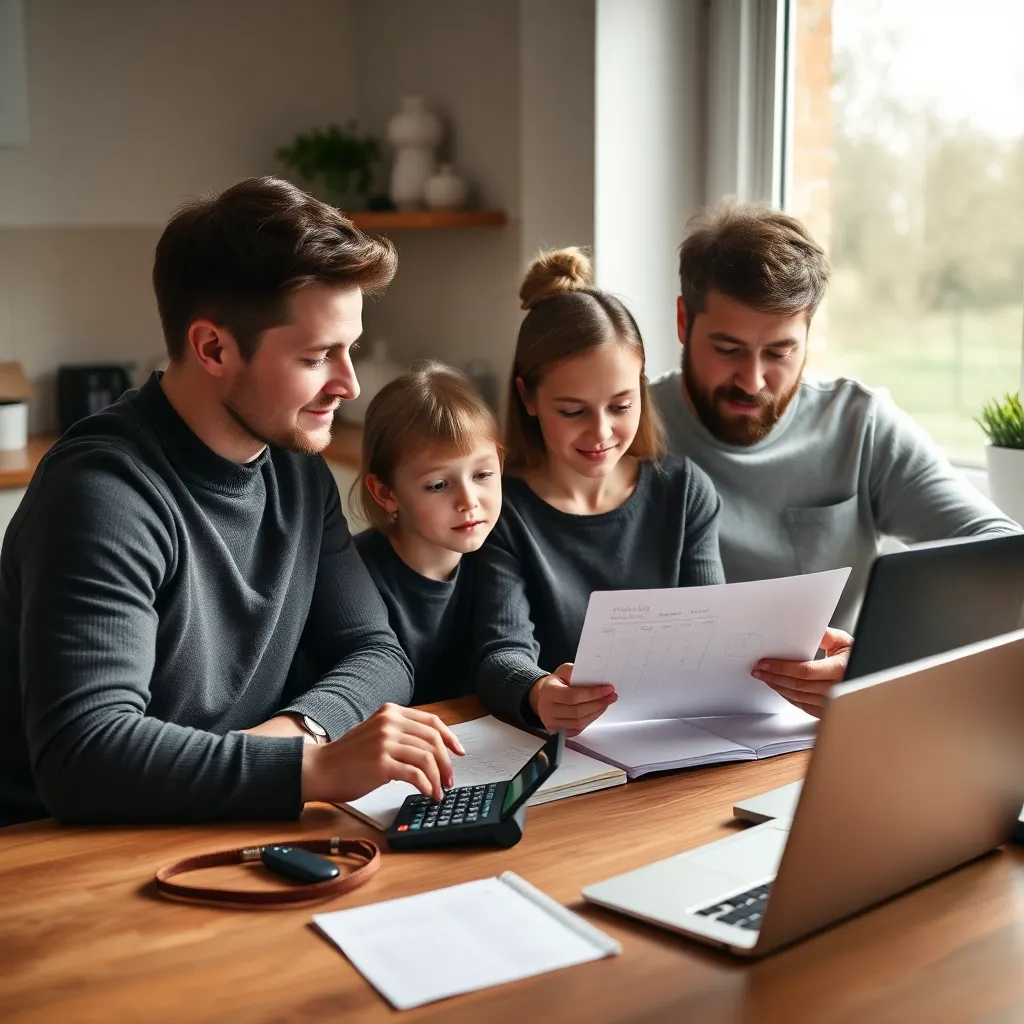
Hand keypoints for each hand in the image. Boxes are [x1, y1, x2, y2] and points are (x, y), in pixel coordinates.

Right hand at [300, 704, 464, 804]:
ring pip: (427, 758)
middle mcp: (390, 723)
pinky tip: (426, 793)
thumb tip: (432, 750)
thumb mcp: (376, 734)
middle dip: (446, 762)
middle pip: (433, 740)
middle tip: (449, 779)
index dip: (449, 738)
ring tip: (438, 791)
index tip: (458, 752)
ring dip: (437, 778)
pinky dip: (426, 785)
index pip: (432, 722)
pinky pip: (415, 774)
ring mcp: (385, 742)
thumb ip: (401, 735)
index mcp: (391, 713)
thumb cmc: (347, 757)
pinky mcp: (381, 763)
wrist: (320, 769)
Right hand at [528, 663, 616, 736]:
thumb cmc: (557, 682)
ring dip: (596, 713)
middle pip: (577, 711)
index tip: (608, 689)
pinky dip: (589, 720)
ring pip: (579, 722)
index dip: (592, 694)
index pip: (573, 696)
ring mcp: (550, 722)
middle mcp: (547, 709)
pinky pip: (577, 729)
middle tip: (612, 696)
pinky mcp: (556, 731)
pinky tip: (596, 711)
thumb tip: (593, 676)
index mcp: (548, 691)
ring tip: (606, 703)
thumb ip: (575, 672)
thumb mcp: (563, 671)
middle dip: (598, 704)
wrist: (543, 696)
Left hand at [751, 627, 852, 717]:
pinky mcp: (829, 710)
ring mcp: (833, 703)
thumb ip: (824, 635)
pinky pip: (804, 707)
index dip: (782, 668)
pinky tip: (781, 689)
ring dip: (779, 688)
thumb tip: (807, 629)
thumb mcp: (844, 641)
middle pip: (798, 687)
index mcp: (841, 669)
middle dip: (775, 677)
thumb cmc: (856, 657)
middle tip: (759, 670)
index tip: (765, 663)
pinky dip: (789, 698)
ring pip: (799, 699)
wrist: (870, 673)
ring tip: (766, 678)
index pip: (805, 671)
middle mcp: (838, 688)